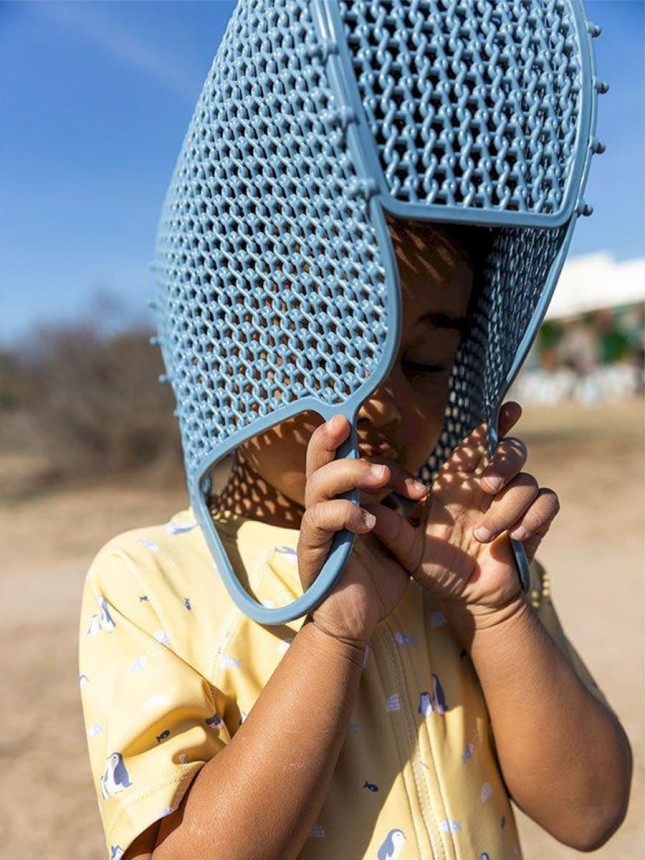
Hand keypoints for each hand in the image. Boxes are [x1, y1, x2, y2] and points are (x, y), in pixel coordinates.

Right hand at [297, 415, 427, 644]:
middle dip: (331, 437)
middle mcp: (324, 507)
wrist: (356, 623)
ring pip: (318, 483)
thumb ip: (402, 514)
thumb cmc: (374, 581)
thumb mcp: (396, 541)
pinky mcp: (311, 548)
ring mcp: (315, 526)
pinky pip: (320, 519)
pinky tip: (369, 522)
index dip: (383, 463)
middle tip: (348, 422)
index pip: (351, 463)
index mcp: (344, 501)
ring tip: (382, 477)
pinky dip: (345, 513)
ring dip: (350, 473)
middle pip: (318, 460)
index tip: (418, 485)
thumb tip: (423, 490)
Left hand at [364, 402, 559, 619]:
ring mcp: (513, 503)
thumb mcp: (408, 549)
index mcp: (458, 482)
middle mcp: (487, 487)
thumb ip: (390, 526)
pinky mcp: (533, 522)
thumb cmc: (436, 568)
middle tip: (486, 487)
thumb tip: (363, 502)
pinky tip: (516, 537)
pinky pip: (547, 502)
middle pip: (510, 451)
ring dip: (508, 508)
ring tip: (484, 536)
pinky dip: (534, 516)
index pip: (477, 443)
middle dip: (502, 462)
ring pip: (527, 480)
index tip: (507, 408)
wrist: (467, 599)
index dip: (493, 422)